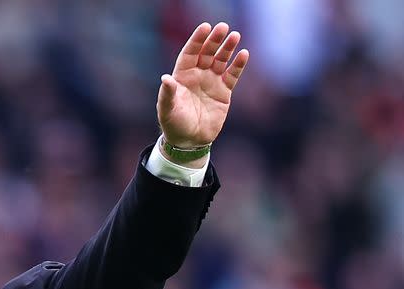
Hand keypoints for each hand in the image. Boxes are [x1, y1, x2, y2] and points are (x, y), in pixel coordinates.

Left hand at [157, 22, 248, 147]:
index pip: (190, 53)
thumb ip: (168, 94)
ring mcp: (211, 82)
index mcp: (182, 76)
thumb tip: (165, 78)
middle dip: (214, 40)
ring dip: (227, 48)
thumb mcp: (167, 110)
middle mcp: (197, 75)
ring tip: (235, 36)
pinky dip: (238, 65)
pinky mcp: (224, 92)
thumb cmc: (174, 124)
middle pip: (207, 53)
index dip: (197, 40)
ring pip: (221, 60)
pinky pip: (232, 75)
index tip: (205, 27)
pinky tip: (244, 54)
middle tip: (223, 27)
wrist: (189, 141)